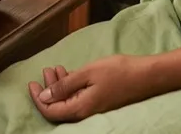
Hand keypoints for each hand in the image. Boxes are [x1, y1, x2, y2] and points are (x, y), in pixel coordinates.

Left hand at [29, 55, 159, 122]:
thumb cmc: (119, 71)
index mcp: (81, 108)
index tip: (31, 83)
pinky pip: (79, 97)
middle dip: (48, 88)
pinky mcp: (101, 101)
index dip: (38, 99)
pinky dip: (71, 85)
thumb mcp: (87, 73)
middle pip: (59, 106)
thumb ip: (64, 86)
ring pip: (69, 100)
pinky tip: (69, 73)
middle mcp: (86, 112)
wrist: (149, 75)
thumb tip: (44, 97)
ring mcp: (95, 108)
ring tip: (55, 67)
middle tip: (45, 70)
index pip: (51, 111)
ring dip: (59, 84)